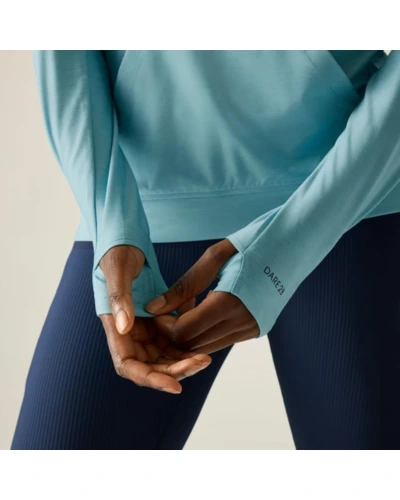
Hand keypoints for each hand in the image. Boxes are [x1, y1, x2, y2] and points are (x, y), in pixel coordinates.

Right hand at [98, 245, 211, 393]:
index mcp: (115, 327)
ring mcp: (144, 326)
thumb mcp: (118, 270)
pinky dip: (187, 339)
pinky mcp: (157, 318)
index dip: (150, 378)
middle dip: (174, 370)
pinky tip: (202, 329)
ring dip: (183, 358)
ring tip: (205, 357)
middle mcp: (129, 332)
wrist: (126, 240)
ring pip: (165, 354)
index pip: (128, 365)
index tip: (174, 385)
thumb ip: (120, 297)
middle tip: (200, 362)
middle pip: (151, 365)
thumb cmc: (117, 252)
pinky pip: (173, 336)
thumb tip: (124, 328)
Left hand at [144, 239, 259, 353]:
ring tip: (185, 308)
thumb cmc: (253, 244)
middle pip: (194, 344)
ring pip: (207, 346)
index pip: (185, 331)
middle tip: (167, 312)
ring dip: (190, 334)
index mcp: (229, 303)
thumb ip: (183, 287)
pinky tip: (204, 310)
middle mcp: (242, 323)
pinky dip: (207, 332)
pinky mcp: (256, 330)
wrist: (294, 246)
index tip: (157, 312)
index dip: (165, 326)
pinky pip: (222, 340)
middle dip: (174, 333)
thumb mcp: (214, 258)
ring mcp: (251, 329)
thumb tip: (154, 308)